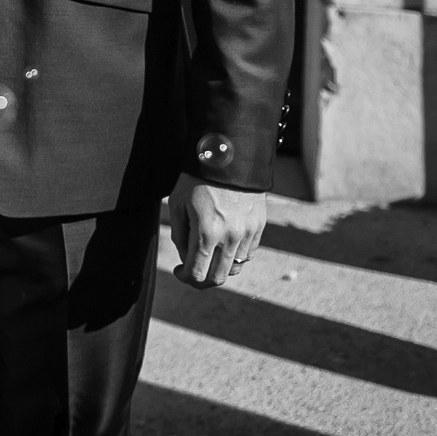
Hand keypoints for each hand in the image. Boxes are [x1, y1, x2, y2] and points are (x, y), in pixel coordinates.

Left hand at [169, 175, 267, 289]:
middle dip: (202, 279)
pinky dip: (235, 254)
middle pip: (218, 277)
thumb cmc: (197, 179)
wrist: (228, 156)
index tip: (180, 271)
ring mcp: (247, 233)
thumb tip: (186, 258)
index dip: (185, 277)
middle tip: (193, 269)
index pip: (197, 274)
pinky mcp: (258, 227)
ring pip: (234, 267)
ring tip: (209, 250)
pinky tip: (224, 241)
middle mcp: (230, 237)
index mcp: (206, 233)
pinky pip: (248, 253)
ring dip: (219, 265)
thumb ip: (179, 235)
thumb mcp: (177, 204)